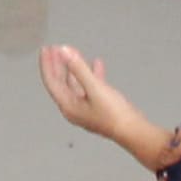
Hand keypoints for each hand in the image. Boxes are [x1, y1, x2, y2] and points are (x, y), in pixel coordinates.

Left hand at [37, 44, 170, 168]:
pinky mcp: (99, 107)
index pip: (52, 81)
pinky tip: (97, 64)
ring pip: (76, 83)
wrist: (134, 130)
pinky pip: (91, 87)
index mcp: (68, 105)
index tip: (46, 49)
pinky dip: (92, 74)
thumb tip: (64, 51)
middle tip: (55, 49)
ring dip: (75, 68)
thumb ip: (78, 68)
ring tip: (75, 53)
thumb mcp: (95, 87)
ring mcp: (86, 108)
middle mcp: (74, 108)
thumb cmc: (113, 114)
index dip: (48, 64)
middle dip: (58, 64)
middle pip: (61, 82)